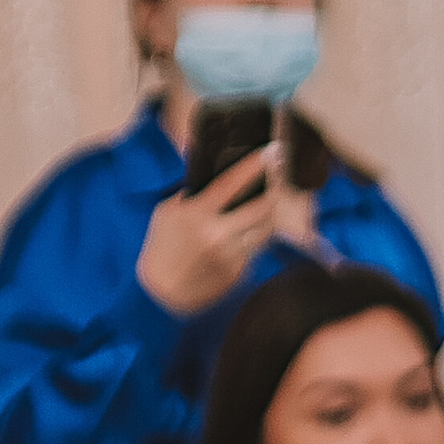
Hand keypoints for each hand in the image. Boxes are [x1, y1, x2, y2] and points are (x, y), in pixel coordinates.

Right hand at [135, 150, 281, 313]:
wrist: (161, 292)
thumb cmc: (162, 245)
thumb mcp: (168, 211)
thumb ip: (191, 190)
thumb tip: (207, 165)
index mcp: (198, 213)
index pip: (232, 183)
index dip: (255, 165)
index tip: (272, 152)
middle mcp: (218, 234)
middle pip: (262, 207)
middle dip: (276, 187)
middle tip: (281, 173)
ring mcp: (231, 255)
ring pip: (267, 229)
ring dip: (273, 211)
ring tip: (274, 196)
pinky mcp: (240, 272)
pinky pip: (258, 248)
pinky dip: (260, 234)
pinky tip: (257, 225)